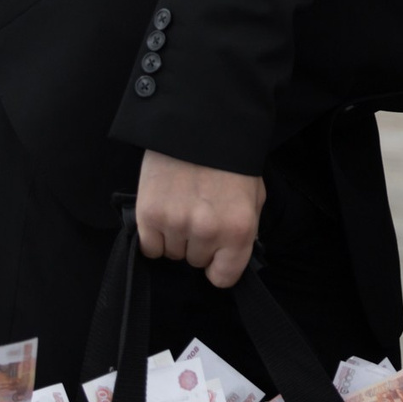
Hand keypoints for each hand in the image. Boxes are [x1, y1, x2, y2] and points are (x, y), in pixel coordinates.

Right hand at [135, 150, 266, 288]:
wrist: (200, 123)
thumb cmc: (230, 160)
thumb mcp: (254, 197)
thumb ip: (244, 232)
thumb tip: (228, 258)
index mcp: (239, 229)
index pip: (224, 278)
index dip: (219, 266)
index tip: (216, 254)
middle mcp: (207, 231)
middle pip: (195, 262)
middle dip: (198, 243)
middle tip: (201, 212)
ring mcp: (176, 224)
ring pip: (172, 254)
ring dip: (176, 237)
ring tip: (183, 205)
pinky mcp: (149, 214)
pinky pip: (149, 247)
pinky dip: (154, 235)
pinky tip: (165, 210)